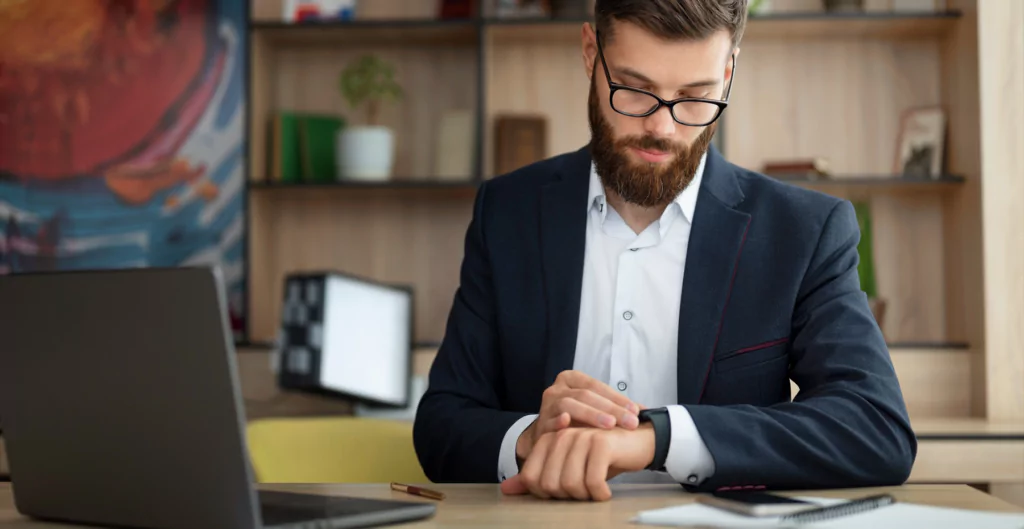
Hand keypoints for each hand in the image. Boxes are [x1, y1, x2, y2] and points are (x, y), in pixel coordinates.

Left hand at [502, 424, 654, 500]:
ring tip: (595, 491)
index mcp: (548, 438)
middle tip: (584, 494)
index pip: (531, 478)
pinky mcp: (601, 443)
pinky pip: (592, 481)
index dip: (547, 493)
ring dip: (585, 496)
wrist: (638, 442)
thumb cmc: (602, 457)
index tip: (565, 493)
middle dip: (567, 497)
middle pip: (549, 484)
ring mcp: (581, 437)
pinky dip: (599, 493)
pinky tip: (606, 492)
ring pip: (569, 484)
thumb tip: (507, 489)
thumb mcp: (568, 467)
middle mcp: (561, 435)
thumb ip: (538, 477)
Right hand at [517, 370, 641, 460]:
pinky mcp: (539, 424)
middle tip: (630, 422)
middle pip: (586, 395)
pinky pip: (549, 421)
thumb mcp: (595, 411)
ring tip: (609, 425)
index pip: (597, 386)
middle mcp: (557, 389)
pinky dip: (558, 421)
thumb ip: (615, 408)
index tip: (636, 412)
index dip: (618, 398)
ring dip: (591, 414)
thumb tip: (647, 412)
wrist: (547, 441)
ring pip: (569, 404)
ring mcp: (546, 405)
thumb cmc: (576, 424)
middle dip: (611, 409)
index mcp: (571, 380)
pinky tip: (567, 422)